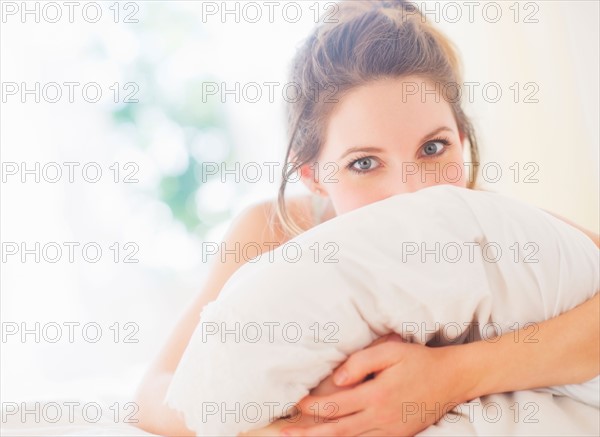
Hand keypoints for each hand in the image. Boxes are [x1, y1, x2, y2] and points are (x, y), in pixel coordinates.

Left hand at [280, 335, 468, 436]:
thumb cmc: (419, 361)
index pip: (336, 406)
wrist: (452, 379)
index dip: (312, 406)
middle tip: (284, 434)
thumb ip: (362, 363)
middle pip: (338, 430)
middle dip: (309, 434)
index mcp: (377, 396)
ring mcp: (391, 430)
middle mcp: (382, 418)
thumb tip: (337, 379)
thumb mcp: (391, 352)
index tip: (294, 404)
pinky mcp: (398, 435)